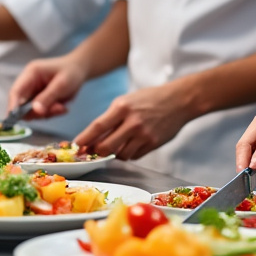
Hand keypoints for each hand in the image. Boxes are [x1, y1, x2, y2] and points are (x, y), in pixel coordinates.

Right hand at [8, 56, 87, 119]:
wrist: (80, 70)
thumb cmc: (71, 72)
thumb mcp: (61, 84)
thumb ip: (47, 97)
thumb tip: (35, 111)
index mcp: (31, 73)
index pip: (16, 91)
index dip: (13, 105)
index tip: (14, 119)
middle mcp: (29, 83)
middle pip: (22, 105)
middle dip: (37, 112)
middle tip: (56, 109)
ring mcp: (33, 92)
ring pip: (31, 111)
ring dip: (47, 113)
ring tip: (62, 107)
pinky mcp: (39, 100)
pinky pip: (40, 112)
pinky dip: (50, 113)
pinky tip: (62, 107)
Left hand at [74, 84, 196, 160]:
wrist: (179, 101)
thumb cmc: (149, 99)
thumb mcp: (126, 101)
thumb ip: (111, 117)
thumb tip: (93, 137)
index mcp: (122, 107)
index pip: (97, 126)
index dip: (84, 138)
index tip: (77, 146)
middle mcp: (132, 122)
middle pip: (106, 146)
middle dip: (97, 151)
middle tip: (94, 150)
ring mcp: (143, 134)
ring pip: (119, 155)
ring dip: (115, 153)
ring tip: (118, 143)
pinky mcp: (153, 144)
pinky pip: (134, 156)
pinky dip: (128, 153)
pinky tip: (132, 143)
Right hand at [235, 105, 255, 174]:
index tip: (252, 168)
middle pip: (247, 140)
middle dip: (243, 159)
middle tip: (243, 177)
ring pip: (244, 145)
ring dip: (244, 161)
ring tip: (246, 178)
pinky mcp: (255, 133)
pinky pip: (248, 148)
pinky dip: (248, 160)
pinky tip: (252, 173)